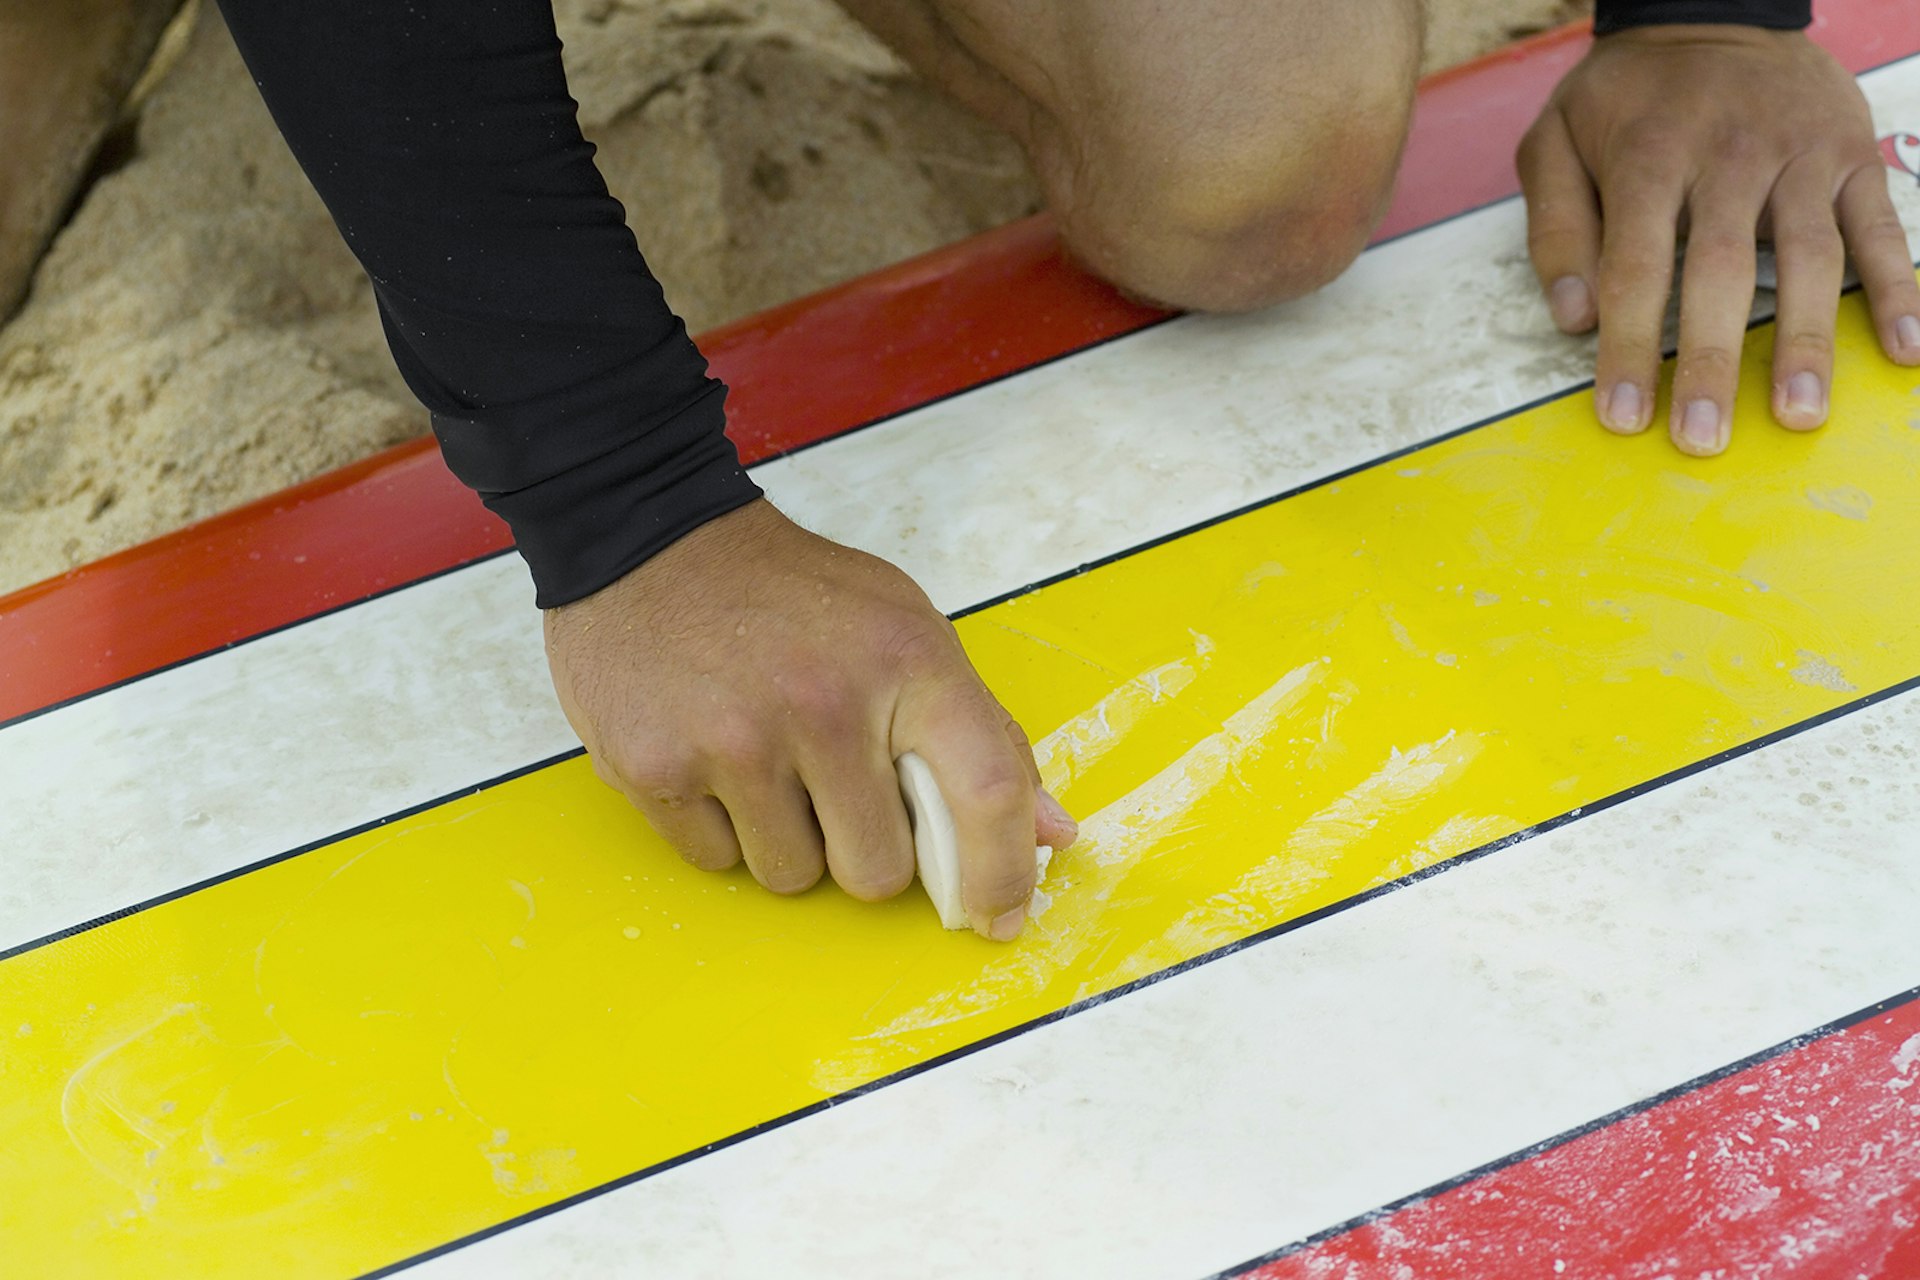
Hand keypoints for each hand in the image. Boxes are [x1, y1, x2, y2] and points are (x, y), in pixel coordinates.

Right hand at [543, 499, 1077, 939]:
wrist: (649, 543)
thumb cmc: (791, 595)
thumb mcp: (906, 631)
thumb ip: (984, 734)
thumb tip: (1052, 833)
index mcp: (905, 661)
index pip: (986, 792)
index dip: (1003, 872)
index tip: (1001, 915)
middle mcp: (823, 703)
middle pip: (877, 872)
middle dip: (861, 848)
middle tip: (834, 785)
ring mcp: (735, 739)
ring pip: (792, 877)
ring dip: (786, 839)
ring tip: (764, 757)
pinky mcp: (657, 767)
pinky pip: (716, 862)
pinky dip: (719, 827)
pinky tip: (711, 756)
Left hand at [1519, 24, 1919, 455]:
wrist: (1713, 12)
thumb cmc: (1624, 96)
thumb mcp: (1555, 141)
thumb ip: (1557, 228)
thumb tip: (1573, 319)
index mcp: (1651, 156)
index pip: (1637, 265)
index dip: (1629, 346)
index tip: (1622, 416)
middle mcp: (1733, 156)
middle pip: (1723, 271)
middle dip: (1713, 361)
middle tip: (1703, 440)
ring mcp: (1801, 156)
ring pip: (1811, 258)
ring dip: (1806, 343)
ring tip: (1798, 416)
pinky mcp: (1853, 156)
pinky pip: (1882, 229)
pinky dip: (1902, 290)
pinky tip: (1907, 352)